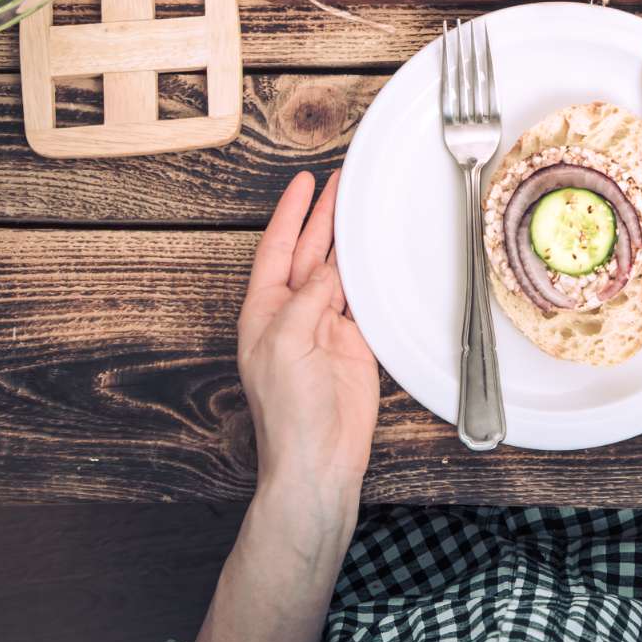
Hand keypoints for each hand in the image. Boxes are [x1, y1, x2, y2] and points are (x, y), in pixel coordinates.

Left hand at [238, 171, 379, 497]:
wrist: (318, 458)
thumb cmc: (289, 412)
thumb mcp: (286, 344)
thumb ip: (308, 299)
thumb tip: (329, 270)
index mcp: (264, 311)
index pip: (277, 248)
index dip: (290, 213)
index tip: (303, 183)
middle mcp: (293, 314)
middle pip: (308, 253)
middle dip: (323, 217)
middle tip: (341, 183)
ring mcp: (324, 328)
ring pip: (337, 271)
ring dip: (348, 241)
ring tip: (362, 207)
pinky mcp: (354, 343)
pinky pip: (362, 298)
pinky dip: (370, 274)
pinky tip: (377, 253)